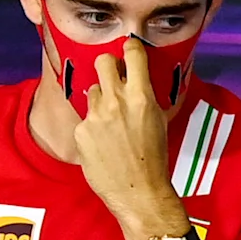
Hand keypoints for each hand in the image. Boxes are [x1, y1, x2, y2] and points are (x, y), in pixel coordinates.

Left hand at [72, 36, 183, 237]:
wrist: (139, 192)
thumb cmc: (154, 159)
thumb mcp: (159, 122)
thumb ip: (145, 98)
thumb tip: (137, 81)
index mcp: (142, 97)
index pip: (133, 54)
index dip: (130, 47)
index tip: (129, 47)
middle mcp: (117, 101)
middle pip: (103, 61)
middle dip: (107, 64)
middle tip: (112, 75)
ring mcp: (96, 115)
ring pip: (93, 91)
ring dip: (100, 100)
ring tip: (111, 124)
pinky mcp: (81, 130)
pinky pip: (86, 118)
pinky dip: (93, 128)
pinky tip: (103, 144)